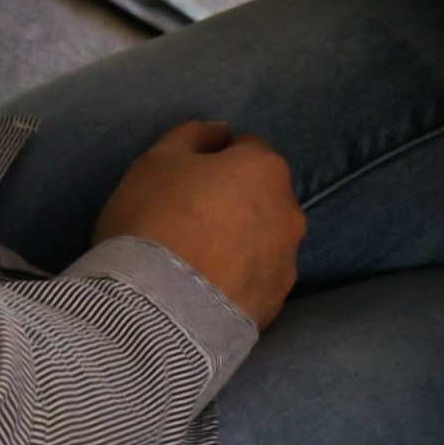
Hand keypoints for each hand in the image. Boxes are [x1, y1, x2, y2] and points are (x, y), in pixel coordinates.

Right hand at [94, 121, 302, 327]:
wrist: (154, 312)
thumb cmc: (153, 221)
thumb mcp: (157, 161)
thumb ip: (194, 135)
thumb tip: (223, 132)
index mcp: (266, 169)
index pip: (245, 150)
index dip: (214, 162)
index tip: (185, 183)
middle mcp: (290, 213)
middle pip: (260, 196)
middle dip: (234, 202)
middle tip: (189, 221)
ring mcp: (286, 263)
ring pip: (263, 240)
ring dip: (241, 242)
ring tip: (196, 262)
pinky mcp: (275, 306)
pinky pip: (256, 281)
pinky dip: (238, 280)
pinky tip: (205, 291)